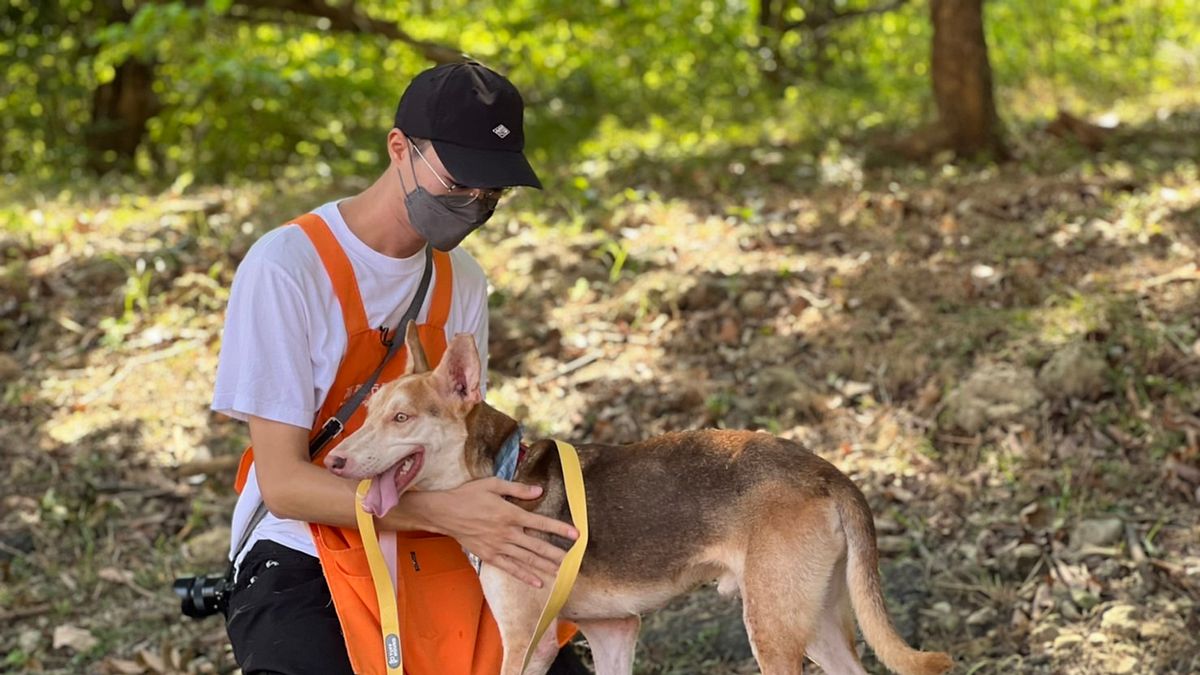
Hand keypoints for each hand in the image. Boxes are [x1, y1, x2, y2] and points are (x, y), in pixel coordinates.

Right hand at [422, 478, 578, 587]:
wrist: (444, 512)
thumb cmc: (468, 495)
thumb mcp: (493, 484)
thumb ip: (517, 489)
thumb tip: (539, 490)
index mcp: (510, 514)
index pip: (541, 522)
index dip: (559, 529)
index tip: (576, 534)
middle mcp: (507, 533)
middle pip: (537, 545)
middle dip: (557, 553)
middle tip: (574, 561)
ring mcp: (498, 546)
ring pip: (527, 559)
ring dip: (545, 566)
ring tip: (562, 572)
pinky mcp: (489, 556)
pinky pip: (510, 568)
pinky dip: (525, 576)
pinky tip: (538, 582)